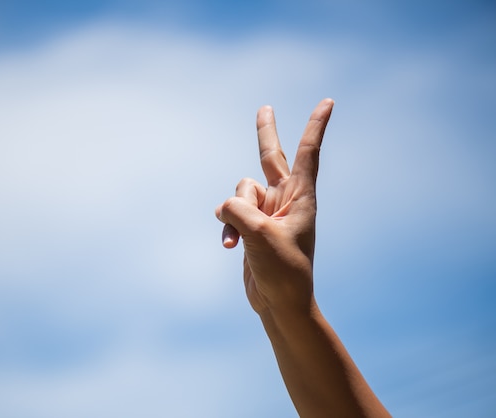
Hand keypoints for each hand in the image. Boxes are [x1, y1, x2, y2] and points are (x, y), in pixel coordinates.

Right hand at [215, 99, 333, 314]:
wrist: (279, 302)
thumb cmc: (282, 271)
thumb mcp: (259, 234)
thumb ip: (238, 209)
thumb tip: (223, 207)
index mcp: (301, 197)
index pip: (308, 153)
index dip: (316, 126)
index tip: (328, 102)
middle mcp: (285, 199)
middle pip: (270, 157)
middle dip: (266, 132)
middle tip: (265, 108)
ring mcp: (266, 212)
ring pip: (240, 193)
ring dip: (232, 213)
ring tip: (238, 239)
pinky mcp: (251, 226)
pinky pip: (230, 211)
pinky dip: (226, 224)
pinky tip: (228, 244)